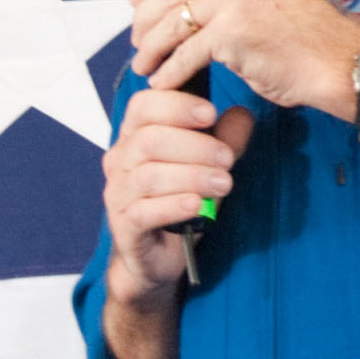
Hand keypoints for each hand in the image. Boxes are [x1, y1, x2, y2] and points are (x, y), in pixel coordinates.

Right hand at [99, 83, 257, 305]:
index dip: (176, 105)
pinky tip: (197, 205)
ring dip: (192, 177)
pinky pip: (144, 212)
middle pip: (149, 140)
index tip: (210, 113)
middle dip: (195, 146)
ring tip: (223, 184)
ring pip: (148, 176)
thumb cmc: (178, 201)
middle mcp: (120, 161)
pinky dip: (174, 206)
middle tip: (227, 158)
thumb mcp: (207, 165)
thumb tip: (242, 114)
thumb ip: (225, 139)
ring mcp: (118, 194)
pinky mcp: (124, 226)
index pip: (143, 105)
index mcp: (134, 136)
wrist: (158, 253)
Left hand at [128, 0, 359, 121]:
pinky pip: (185, 53)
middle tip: (138, 44)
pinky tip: (165, 81)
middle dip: (144, 23)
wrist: (337, 62)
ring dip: (151, 49)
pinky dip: (170, 71)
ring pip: (170, 23)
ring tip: (144, 66)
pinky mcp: (232, 29)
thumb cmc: (300, 36)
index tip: (134, 5)